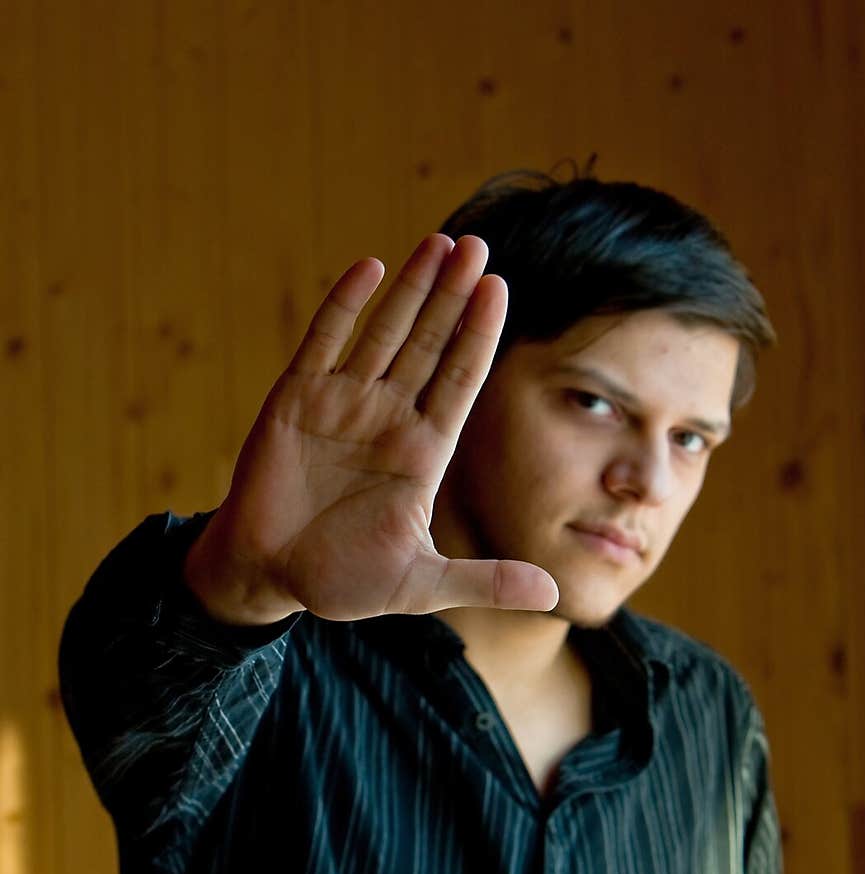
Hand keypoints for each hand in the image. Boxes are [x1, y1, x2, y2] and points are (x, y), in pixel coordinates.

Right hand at [189, 234, 559, 621]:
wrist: (267, 575)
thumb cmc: (342, 581)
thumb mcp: (420, 586)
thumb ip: (483, 581)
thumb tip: (553, 596)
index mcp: (422, 453)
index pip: (460, 381)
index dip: (478, 336)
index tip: (498, 290)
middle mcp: (388, 418)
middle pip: (429, 344)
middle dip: (452, 295)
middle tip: (477, 246)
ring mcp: (343, 403)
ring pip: (385, 332)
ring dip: (411, 288)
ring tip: (439, 242)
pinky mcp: (297, 399)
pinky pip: (325, 341)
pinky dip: (345, 305)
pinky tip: (371, 267)